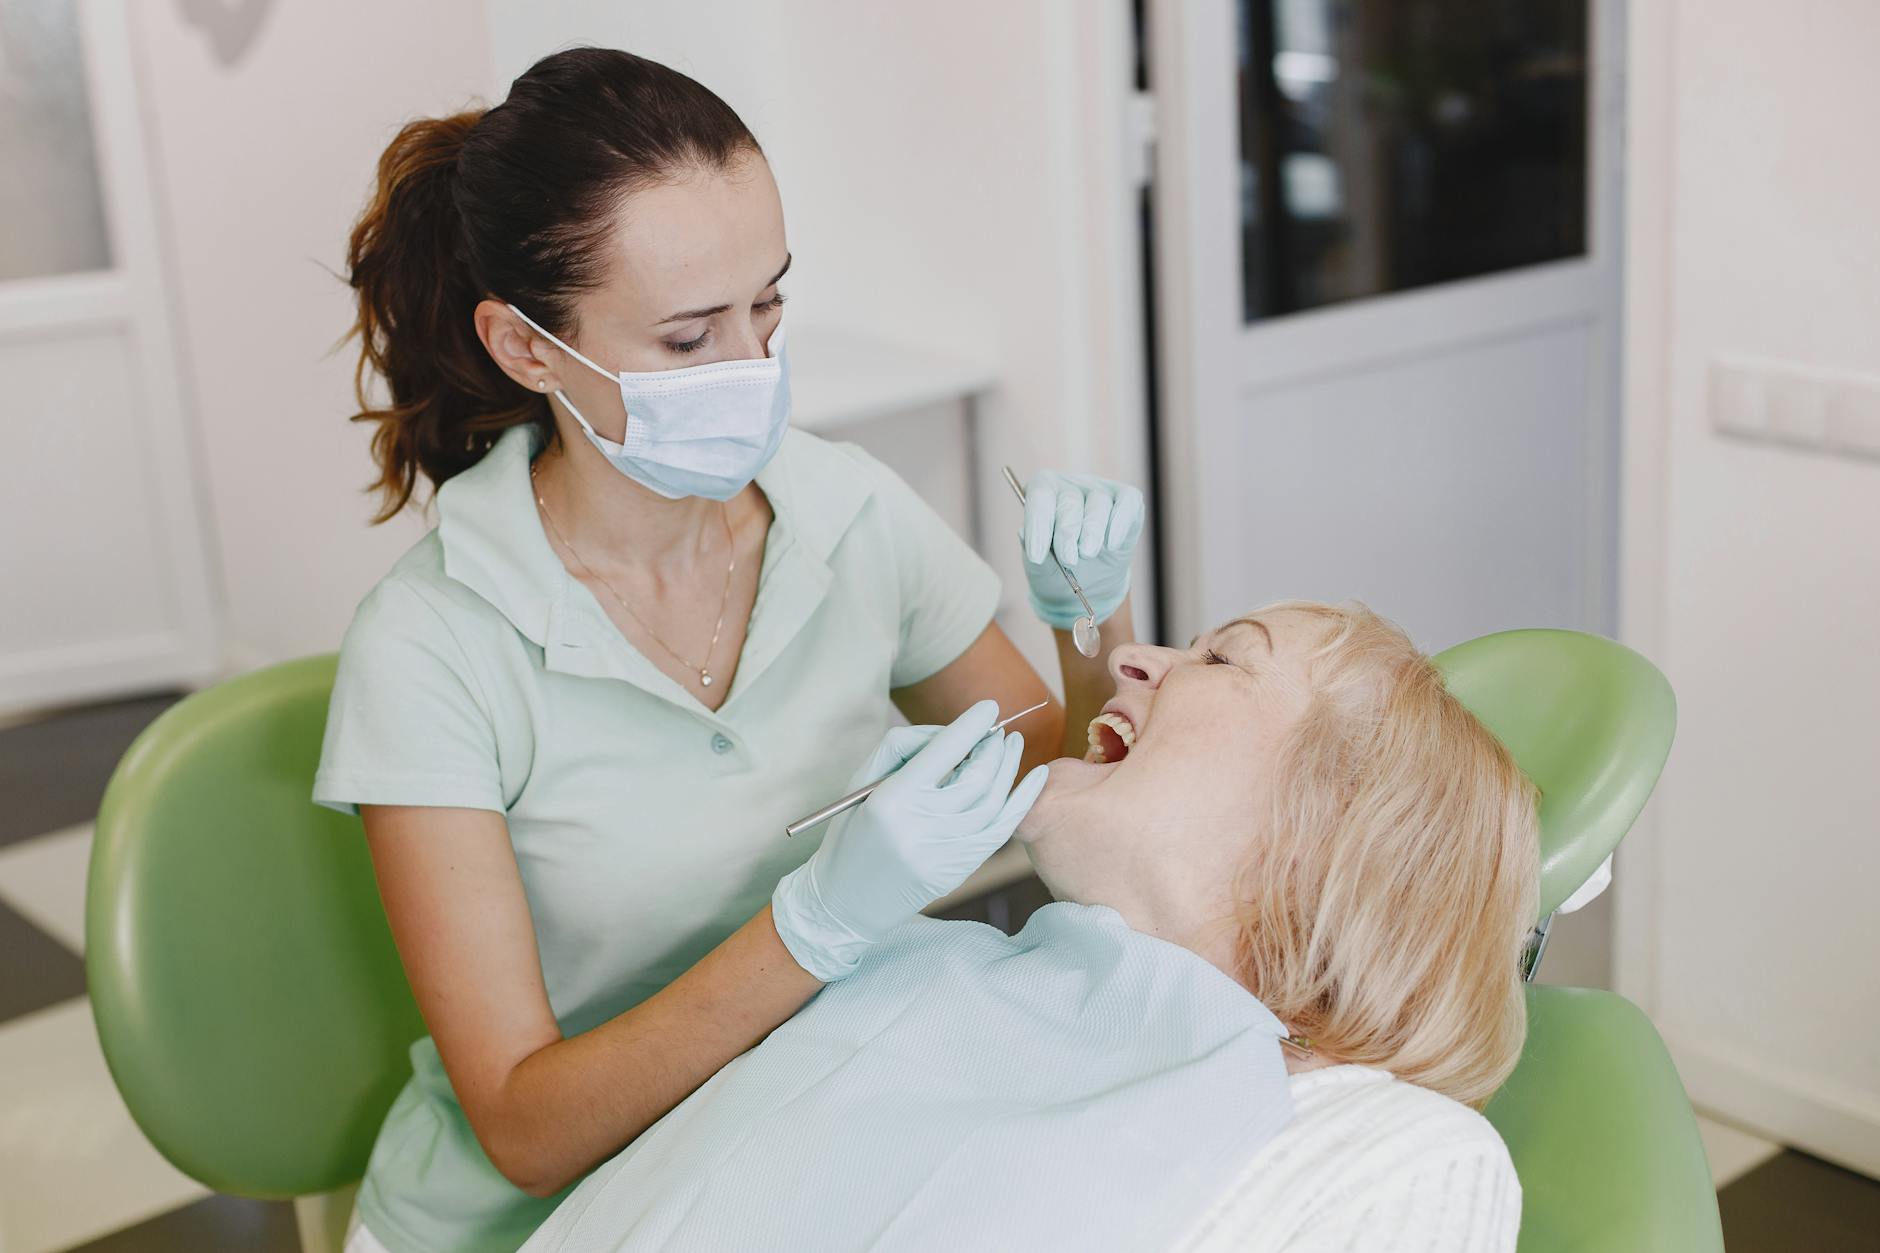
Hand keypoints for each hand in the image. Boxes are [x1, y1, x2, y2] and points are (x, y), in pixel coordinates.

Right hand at [771, 700, 1048, 980]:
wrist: (846, 900)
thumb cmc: (852, 830)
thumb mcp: (863, 782)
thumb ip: (905, 748)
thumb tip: (953, 732)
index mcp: (892, 799)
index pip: (943, 752)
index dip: (971, 726)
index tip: (989, 707)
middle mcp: (921, 827)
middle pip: (975, 777)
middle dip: (992, 748)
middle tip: (997, 732)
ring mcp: (944, 853)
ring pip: (992, 802)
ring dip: (1008, 768)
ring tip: (1011, 746)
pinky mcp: (958, 870)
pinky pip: (1001, 831)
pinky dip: (1022, 801)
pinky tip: (1037, 777)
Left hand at [1018, 471, 1144, 631]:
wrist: (1089, 586)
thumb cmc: (1057, 570)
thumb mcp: (1040, 569)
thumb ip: (1032, 552)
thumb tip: (1023, 533)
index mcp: (1042, 494)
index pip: (1039, 496)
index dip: (1038, 525)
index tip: (1037, 556)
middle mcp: (1070, 486)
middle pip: (1069, 501)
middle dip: (1067, 533)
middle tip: (1069, 560)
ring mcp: (1099, 491)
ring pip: (1098, 503)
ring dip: (1093, 531)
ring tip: (1088, 554)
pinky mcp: (1127, 502)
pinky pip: (1127, 502)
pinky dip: (1120, 523)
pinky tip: (1112, 544)